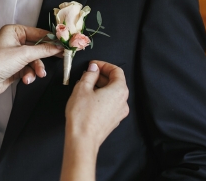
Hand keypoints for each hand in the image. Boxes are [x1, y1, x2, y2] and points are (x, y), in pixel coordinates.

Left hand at [0, 25, 61, 115]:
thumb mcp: (23, 54)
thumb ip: (43, 50)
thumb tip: (58, 46)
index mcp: (14, 31)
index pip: (38, 33)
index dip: (51, 39)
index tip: (63, 44)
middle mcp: (14, 41)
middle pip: (37, 47)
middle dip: (44, 57)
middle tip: (59, 58)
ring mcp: (14, 55)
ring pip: (34, 60)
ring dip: (36, 68)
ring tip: (37, 74)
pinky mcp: (14, 68)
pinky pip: (28, 69)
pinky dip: (29, 75)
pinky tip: (26, 79)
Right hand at [60, 61, 128, 180]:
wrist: (83, 140)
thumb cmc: (82, 115)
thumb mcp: (82, 88)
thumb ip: (90, 74)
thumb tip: (93, 68)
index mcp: (119, 90)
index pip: (117, 71)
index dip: (104, 65)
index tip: (93, 65)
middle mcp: (123, 101)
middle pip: (116, 82)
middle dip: (101, 76)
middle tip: (87, 74)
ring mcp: (119, 113)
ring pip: (112, 93)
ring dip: (100, 86)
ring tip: (85, 86)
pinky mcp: (113, 120)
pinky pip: (110, 103)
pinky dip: (101, 97)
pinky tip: (88, 99)